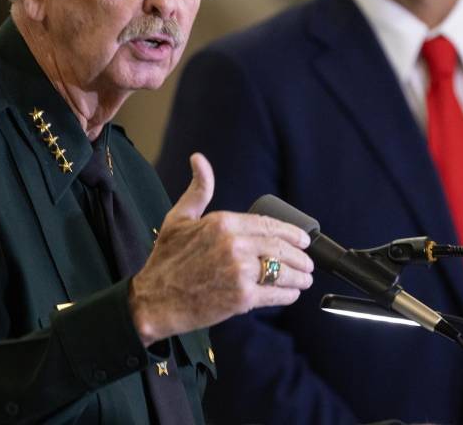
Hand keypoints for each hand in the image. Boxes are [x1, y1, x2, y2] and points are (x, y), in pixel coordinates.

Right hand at [129, 153, 313, 345]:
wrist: (154, 301)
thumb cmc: (165, 261)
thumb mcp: (179, 219)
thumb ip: (198, 190)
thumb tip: (199, 160)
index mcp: (222, 223)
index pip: (268, 224)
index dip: (291, 232)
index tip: (304, 239)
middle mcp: (234, 244)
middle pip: (280, 247)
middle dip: (300, 256)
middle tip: (308, 263)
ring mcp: (240, 272)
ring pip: (282, 271)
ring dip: (299, 276)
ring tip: (304, 280)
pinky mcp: (242, 298)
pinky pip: (275, 294)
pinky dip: (288, 294)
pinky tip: (291, 294)